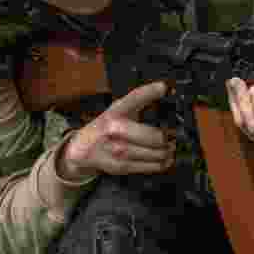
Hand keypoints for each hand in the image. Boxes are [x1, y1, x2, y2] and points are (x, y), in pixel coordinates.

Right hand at [59, 81, 175, 179]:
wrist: (82, 149)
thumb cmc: (106, 127)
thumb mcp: (118, 110)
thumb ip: (139, 101)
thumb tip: (164, 88)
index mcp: (115, 111)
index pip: (133, 98)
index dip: (149, 91)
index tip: (163, 87)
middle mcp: (114, 129)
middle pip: (152, 135)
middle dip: (165, 138)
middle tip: (170, 138)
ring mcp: (116, 149)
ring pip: (153, 152)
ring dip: (167, 151)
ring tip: (170, 149)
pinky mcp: (119, 166)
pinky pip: (147, 166)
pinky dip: (161, 164)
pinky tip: (165, 160)